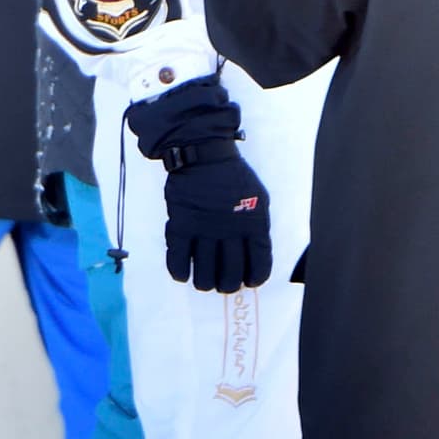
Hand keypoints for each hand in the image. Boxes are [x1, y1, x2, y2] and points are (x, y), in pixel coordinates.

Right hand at [127, 76, 272, 293]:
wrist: (204, 154)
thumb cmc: (234, 177)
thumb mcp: (259, 198)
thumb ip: (258, 226)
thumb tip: (257, 254)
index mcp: (253, 224)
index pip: (259, 263)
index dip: (255, 278)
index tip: (250, 281)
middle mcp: (230, 231)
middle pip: (231, 274)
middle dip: (229, 285)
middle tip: (225, 284)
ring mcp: (204, 230)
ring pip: (205, 273)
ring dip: (205, 283)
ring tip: (205, 282)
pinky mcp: (181, 225)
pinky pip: (179, 260)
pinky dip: (180, 272)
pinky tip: (183, 275)